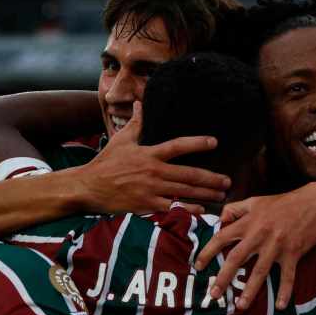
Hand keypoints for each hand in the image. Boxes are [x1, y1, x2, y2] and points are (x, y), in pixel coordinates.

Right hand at [77, 101, 229, 213]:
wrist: (87, 187)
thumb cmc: (105, 163)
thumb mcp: (121, 140)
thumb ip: (136, 123)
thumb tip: (141, 103)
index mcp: (149, 154)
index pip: (178, 146)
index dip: (197, 143)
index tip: (214, 142)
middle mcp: (153, 172)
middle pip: (189, 174)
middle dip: (211, 178)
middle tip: (228, 180)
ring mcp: (151, 190)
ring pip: (185, 193)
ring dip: (206, 194)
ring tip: (221, 195)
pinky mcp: (146, 206)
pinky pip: (172, 208)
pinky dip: (188, 210)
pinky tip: (201, 211)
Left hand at [194, 183, 315, 309]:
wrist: (314, 203)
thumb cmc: (284, 202)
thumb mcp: (256, 200)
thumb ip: (236, 208)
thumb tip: (220, 220)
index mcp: (248, 222)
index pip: (222, 237)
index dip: (208, 251)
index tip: (198, 266)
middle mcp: (259, 235)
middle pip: (236, 259)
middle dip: (223, 278)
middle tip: (213, 295)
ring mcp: (276, 246)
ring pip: (259, 271)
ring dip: (249, 291)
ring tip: (240, 306)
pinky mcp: (293, 253)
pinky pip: (287, 276)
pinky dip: (285, 291)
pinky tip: (281, 306)